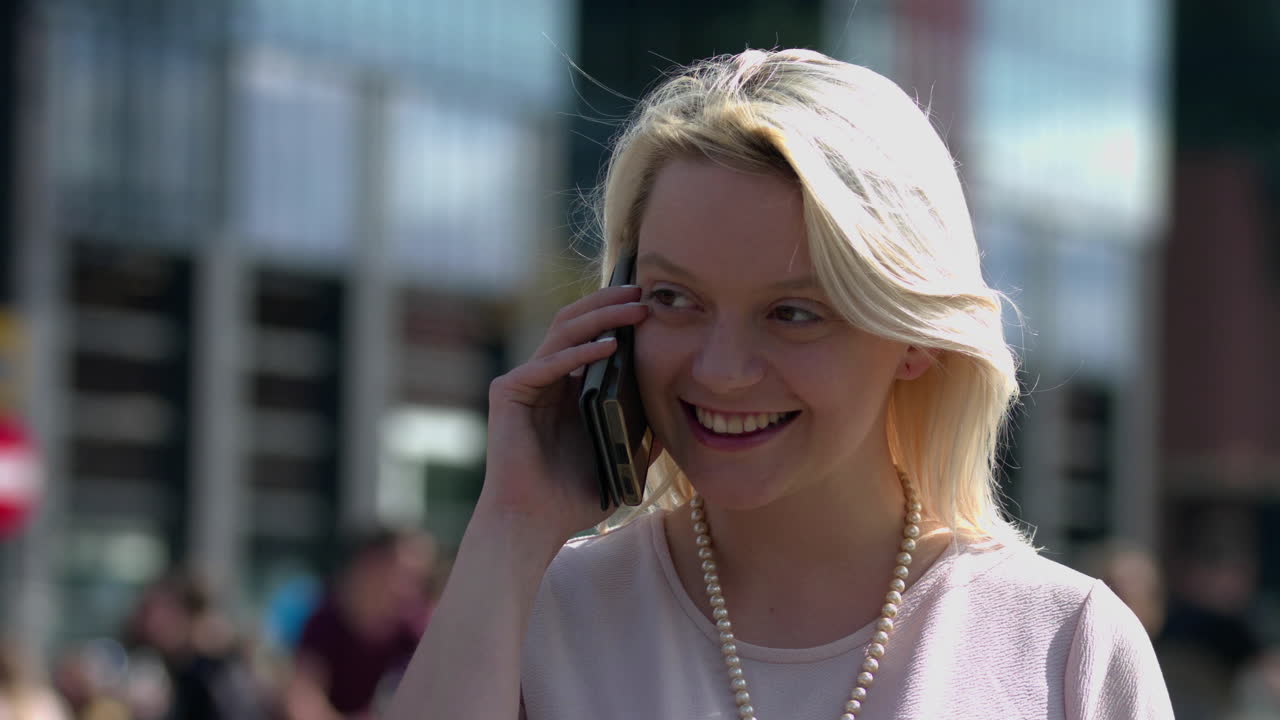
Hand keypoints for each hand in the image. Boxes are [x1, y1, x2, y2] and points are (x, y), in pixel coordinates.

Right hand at [477, 284, 648, 544]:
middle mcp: (543, 377)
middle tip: (645, 291)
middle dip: (610, 303)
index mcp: (567, 388)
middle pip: (576, 323)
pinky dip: (579, 353)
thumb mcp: (621, 457)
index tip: (653, 303)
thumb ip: (642, 432)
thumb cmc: (573, 498)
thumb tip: (677, 413)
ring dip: (601, 317)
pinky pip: (548, 362)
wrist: (534, 524)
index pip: (592, 336)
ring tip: (636, 309)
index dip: (618, 316)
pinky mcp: (508, 392)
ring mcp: (524, 382)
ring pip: (563, 332)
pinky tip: (609, 347)